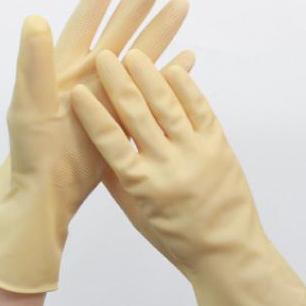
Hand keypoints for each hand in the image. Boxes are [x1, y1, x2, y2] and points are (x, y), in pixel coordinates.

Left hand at [0, 0, 193, 292]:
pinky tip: (185, 58)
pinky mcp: (124, 115)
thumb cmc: (33, 149)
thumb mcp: (28, 106)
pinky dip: (167, 72)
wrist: (50, 188)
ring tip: (181, 7)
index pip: (85, 20)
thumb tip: (36, 19)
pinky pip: (150, 88)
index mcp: (64, 67)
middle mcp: (89, 75)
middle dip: (139, 2)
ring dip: (160, 32)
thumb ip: (33, 64)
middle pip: (119, 30)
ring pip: (140, 55)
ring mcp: (109, 95)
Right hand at [71, 49, 305, 305]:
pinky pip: (201, 109)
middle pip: (137, 114)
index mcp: (143, 184)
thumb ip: (118, 180)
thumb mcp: (138, 214)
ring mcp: (197, 152)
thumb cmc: (177, 238)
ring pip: (168, 105)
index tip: (77, 90)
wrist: (227, 252)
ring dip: (149, 75)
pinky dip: (187, 87)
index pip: (110, 141)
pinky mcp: (220, 146)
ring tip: (134, 53)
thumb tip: (98, 148)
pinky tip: (174, 67)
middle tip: (104, 56)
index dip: (93, 114)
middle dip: (117, 82)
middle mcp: (169, 164)